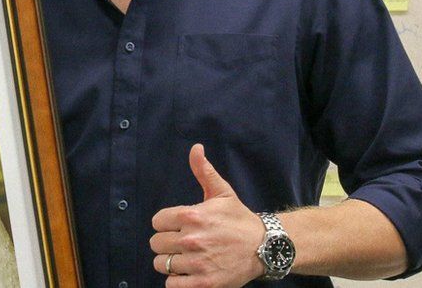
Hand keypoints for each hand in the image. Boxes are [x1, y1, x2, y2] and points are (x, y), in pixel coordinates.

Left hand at [150, 144, 265, 286]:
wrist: (265, 247)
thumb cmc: (239, 219)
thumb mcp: (222, 192)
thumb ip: (203, 171)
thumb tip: (196, 148)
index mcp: (192, 215)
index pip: (157, 222)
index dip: (165, 224)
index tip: (177, 226)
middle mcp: (192, 239)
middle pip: (156, 243)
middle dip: (166, 243)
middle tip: (182, 243)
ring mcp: (197, 263)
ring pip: (161, 264)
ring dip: (170, 262)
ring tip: (185, 258)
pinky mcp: (204, 283)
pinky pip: (172, 285)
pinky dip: (176, 281)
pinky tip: (188, 272)